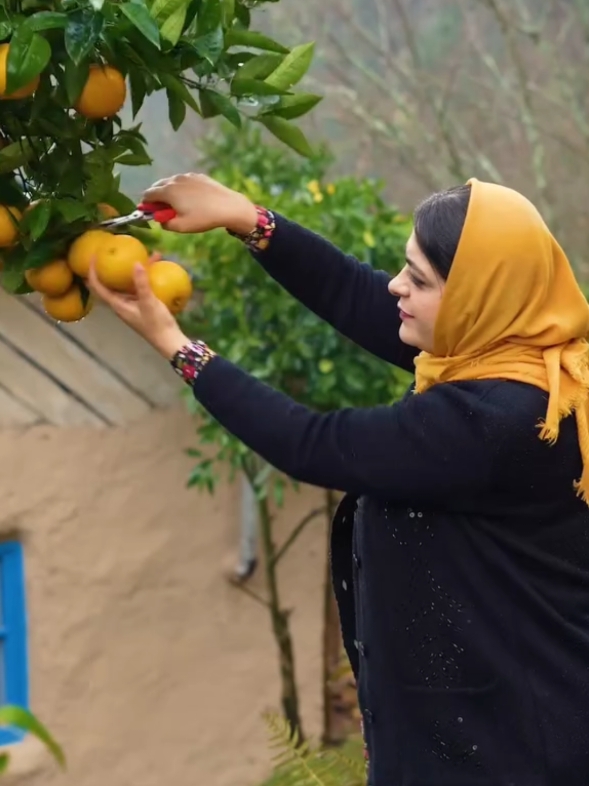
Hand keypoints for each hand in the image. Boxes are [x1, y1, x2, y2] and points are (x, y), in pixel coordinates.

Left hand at [87, 261, 188, 359]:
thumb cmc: (156, 324)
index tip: (93, 257)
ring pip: (127, 283)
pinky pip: (139, 286)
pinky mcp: (143, 304)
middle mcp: (122, 303)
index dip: (92, 272)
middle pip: (111, 283)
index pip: (98, 287)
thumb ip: (142, 283)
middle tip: (111, 251)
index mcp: (117, 304)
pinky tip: (155, 268)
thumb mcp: (149, 302)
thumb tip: (135, 263)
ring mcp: (133, 304)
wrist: (169, 340)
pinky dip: (144, 276)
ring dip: (132, 270)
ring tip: (143, 254)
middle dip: (112, 267)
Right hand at [142, 172, 258, 234]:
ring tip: (178, 206)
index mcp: (168, 191)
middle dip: (156, 197)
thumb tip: (160, 220)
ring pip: (171, 182)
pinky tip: (191, 199)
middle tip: (162, 210)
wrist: (229, 207)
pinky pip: (184, 181)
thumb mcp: (181, 227)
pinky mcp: (199, 176)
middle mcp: (175, 179)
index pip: (148, 194)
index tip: (149, 212)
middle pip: (157, 186)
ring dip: (169, 192)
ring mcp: (187, 176)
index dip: (146, 204)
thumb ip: (165, 224)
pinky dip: (181, 188)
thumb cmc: (203, 218)